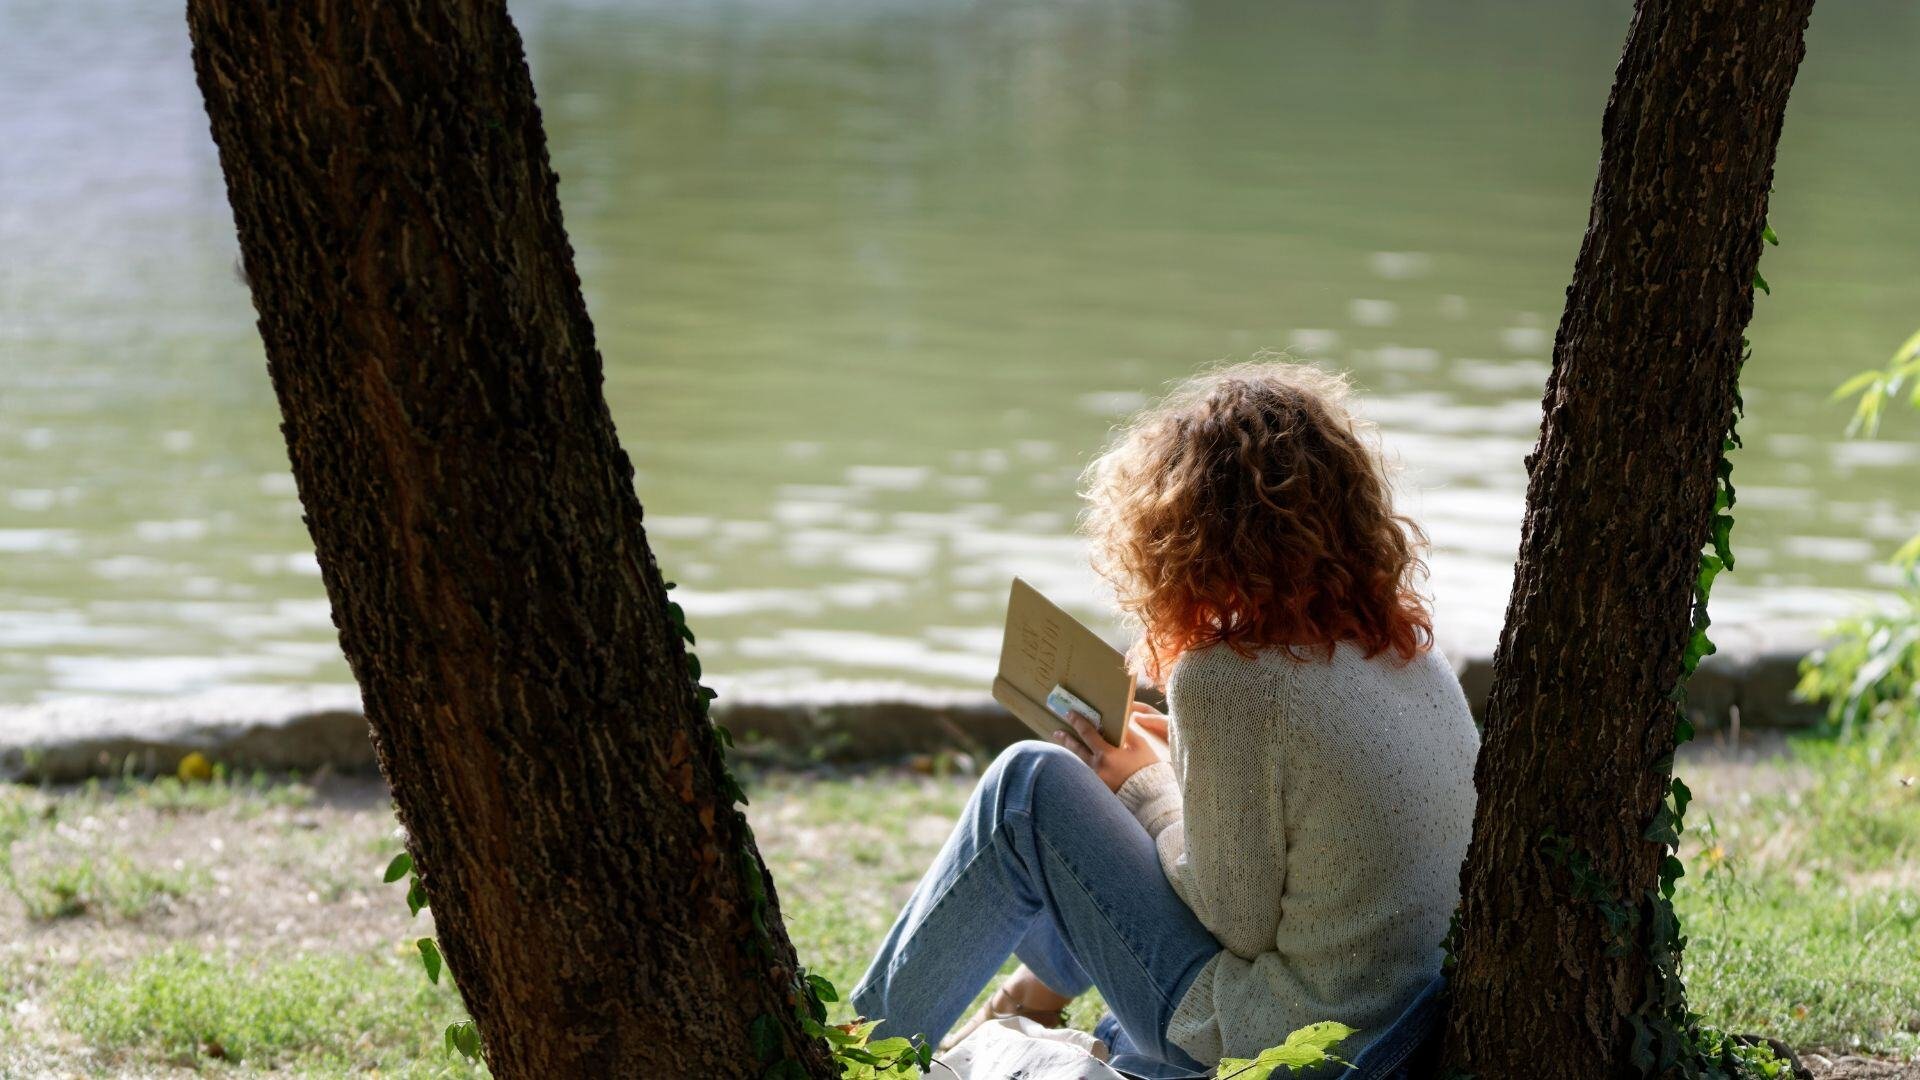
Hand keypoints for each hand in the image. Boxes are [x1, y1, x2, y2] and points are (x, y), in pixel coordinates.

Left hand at [1052, 707, 1168, 791]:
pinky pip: (1084, 775)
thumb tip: (1119, 722)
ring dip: (1069, 754)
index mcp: (1106, 754)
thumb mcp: (1140, 746)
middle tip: (1057, 732)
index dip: (1077, 721)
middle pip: (1076, 749)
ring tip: (1062, 748)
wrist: (1150, 797)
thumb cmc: (1147, 769)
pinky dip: (1078, 767)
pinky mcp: (1098, 790)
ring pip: (1078, 763)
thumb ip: (1127, 733)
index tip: (1069, 713)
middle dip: (1066, 739)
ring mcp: (1095, 781)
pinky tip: (1075, 764)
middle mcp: (1096, 768)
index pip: (1087, 733)